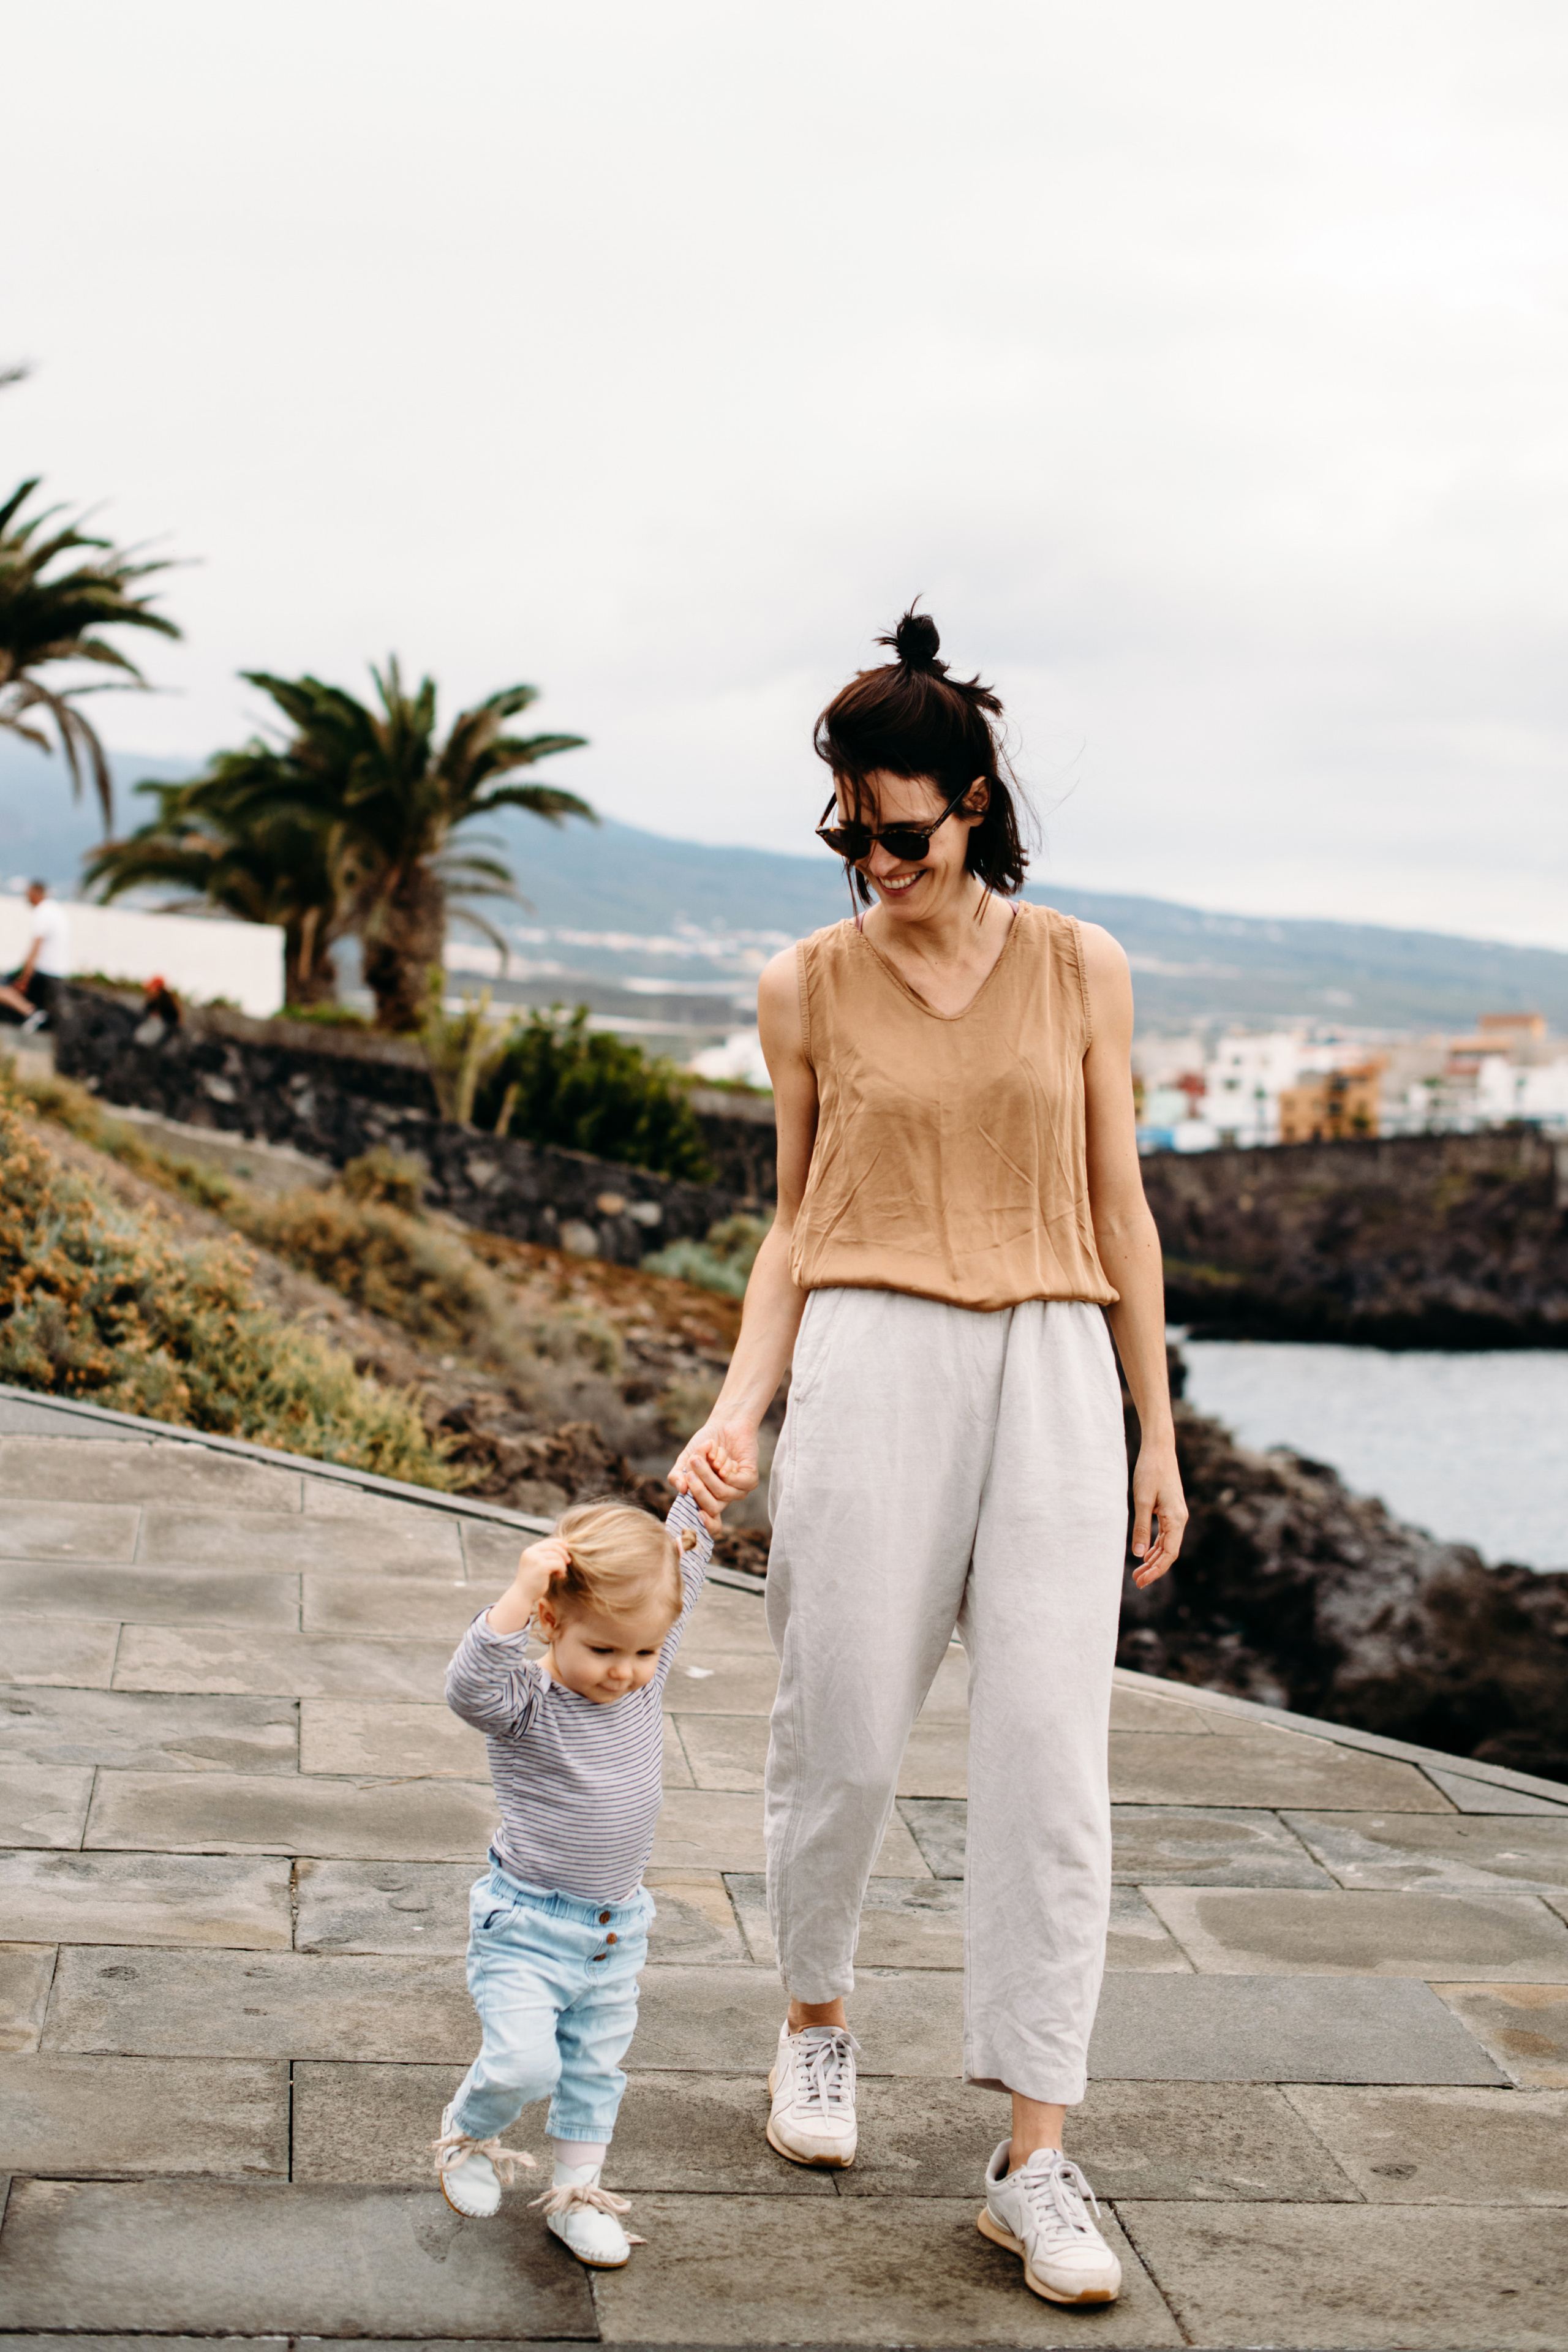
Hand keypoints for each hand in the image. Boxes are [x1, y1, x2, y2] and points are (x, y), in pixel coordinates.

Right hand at [487, 1536, 571, 1635]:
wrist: (522, 1595)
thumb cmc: (532, 1582)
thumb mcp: (536, 1565)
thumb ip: (544, 1556)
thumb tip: (562, 1548)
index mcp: (529, 1551)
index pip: (547, 1541)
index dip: (559, 1543)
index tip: (567, 1547)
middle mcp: (531, 1553)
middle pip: (553, 1546)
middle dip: (563, 1553)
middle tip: (568, 1562)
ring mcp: (535, 1559)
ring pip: (557, 1555)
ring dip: (562, 1564)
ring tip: (560, 1573)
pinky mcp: (541, 1567)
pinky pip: (558, 1563)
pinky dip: (562, 1569)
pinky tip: (559, 1576)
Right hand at [668, 1417, 757, 1530]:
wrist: (724, 1424)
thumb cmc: (705, 1444)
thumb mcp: (685, 1459)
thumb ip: (677, 1475)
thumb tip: (682, 1490)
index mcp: (708, 1497)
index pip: (711, 1524)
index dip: (706, 1525)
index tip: (698, 1516)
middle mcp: (723, 1497)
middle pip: (712, 1507)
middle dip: (699, 1488)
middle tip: (691, 1468)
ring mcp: (738, 1490)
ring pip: (723, 1492)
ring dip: (710, 1472)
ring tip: (704, 1455)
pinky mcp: (751, 1479)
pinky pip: (738, 1482)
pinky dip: (726, 1466)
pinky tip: (721, 1456)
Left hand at [1130, 1443, 1186, 1588]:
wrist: (1159, 1448)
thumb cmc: (1150, 1471)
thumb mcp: (1142, 1500)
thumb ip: (1141, 1527)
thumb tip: (1138, 1554)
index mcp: (1176, 1519)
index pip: (1169, 1553)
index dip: (1157, 1570)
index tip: (1142, 1581)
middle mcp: (1180, 1519)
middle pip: (1169, 1552)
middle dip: (1154, 1569)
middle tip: (1137, 1582)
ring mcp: (1176, 1514)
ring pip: (1167, 1544)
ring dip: (1153, 1559)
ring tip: (1138, 1572)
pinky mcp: (1170, 1510)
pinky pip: (1165, 1534)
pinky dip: (1155, 1546)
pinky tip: (1145, 1554)